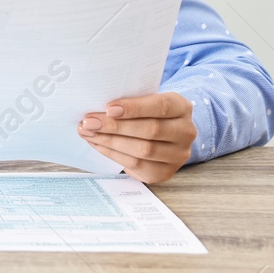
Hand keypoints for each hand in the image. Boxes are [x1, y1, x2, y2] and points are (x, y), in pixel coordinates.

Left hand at [77, 92, 196, 184]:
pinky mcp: (165, 172)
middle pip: (150, 130)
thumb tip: (98, 107)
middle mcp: (186, 132)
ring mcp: (178, 155)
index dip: (134, 108)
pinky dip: (112, 153)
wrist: (162, 134)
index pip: (161, 106)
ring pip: (142, 150)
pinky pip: (136, 165)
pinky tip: (97, 144)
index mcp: (182, 108)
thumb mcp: (145, 100)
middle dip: (115, 126)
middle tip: (89, 122)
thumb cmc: (147, 112)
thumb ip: (129, 101)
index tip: (109, 108)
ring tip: (88, 132)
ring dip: (110, 141)